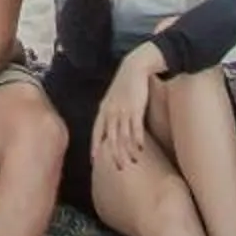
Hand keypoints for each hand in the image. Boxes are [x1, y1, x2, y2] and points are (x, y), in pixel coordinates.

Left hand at [94, 48, 158, 166]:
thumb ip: (109, 112)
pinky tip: (140, 148)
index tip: (94, 160)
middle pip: (110, 138)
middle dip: (114, 155)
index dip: (95, 146)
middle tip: (119, 168)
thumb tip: (110, 128)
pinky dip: (137, 139)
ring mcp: (123, 110)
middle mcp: (111, 112)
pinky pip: (135, 127)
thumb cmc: (124, 84)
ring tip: (132, 162)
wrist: (134, 67)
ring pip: (123, 135)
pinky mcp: (136, 107)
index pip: (96, 132)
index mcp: (104, 110)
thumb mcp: (112, 98)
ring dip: (127, 150)